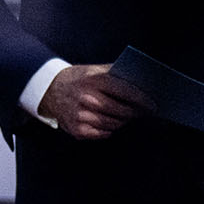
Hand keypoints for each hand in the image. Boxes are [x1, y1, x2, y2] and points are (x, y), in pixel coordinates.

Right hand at [38, 63, 154, 138]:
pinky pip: (104, 133)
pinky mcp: (78, 130)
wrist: (49, 91)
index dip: (143, 100)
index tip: (154, 105)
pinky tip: (109, 121)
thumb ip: (116, 75)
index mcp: (94, 80)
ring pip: (115, 124)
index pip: (126, 91)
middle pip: (122, 111)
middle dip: (136, 113)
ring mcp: (82, 116)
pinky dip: (110, 129)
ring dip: (123, 121)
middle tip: (144, 112)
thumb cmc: (79, 79)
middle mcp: (87, 98)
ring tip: (126, 115)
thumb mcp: (94, 70)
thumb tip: (143, 84)